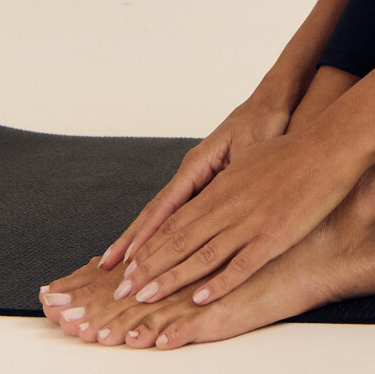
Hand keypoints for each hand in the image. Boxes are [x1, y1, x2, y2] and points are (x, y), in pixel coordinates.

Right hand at [96, 94, 292, 275]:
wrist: (266, 107)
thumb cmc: (262, 124)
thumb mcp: (250, 148)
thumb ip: (233, 173)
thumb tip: (220, 198)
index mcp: (196, 165)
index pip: (165, 205)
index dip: (146, 234)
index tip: (130, 258)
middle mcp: (189, 173)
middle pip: (154, 212)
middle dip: (131, 240)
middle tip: (107, 266)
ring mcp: (193, 178)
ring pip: (161, 214)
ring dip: (140, 238)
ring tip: (117, 262)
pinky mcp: (203, 183)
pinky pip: (177, 211)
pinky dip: (160, 230)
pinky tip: (151, 248)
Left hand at [108, 126, 355, 312]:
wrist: (327, 148)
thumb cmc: (291, 152)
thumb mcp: (248, 162)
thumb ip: (225, 185)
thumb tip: (208, 198)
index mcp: (220, 188)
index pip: (173, 220)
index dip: (148, 245)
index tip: (126, 266)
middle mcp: (228, 206)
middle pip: (178, 240)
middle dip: (147, 268)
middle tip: (122, 291)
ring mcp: (249, 222)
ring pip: (201, 255)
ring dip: (170, 279)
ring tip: (145, 298)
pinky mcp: (273, 235)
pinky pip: (240, 264)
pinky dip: (217, 283)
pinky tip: (198, 298)